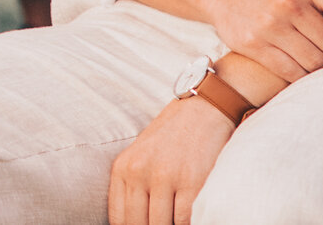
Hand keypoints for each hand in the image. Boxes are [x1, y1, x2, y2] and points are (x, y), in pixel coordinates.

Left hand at [109, 96, 235, 224]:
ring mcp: (165, 176)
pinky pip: (185, 220)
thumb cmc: (173, 137)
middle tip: (161, 224)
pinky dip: (187, 224)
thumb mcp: (141, 157)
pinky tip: (191, 220)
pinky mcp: (192, 181)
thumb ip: (135, 188)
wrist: (203, 108)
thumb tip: (133, 221)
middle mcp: (139, 172)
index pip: (119, 219)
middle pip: (138, 224)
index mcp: (123, 168)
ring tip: (173, 221)